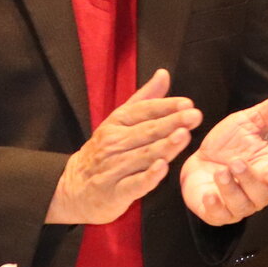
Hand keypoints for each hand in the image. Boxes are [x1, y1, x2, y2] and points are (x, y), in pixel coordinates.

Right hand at [49, 70, 197, 224]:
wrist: (73, 189)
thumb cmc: (105, 151)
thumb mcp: (119, 121)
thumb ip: (145, 99)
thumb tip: (164, 74)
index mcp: (116, 123)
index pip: (143, 111)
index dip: (165, 107)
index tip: (187, 103)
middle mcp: (113, 144)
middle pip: (146, 132)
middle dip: (171, 123)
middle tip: (194, 116)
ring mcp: (113, 169)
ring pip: (143, 156)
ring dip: (164, 146)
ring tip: (183, 136)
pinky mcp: (115, 192)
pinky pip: (134, 184)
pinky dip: (148, 177)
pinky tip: (162, 167)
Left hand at [180, 84, 267, 226]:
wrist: (199, 155)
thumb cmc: (229, 141)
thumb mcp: (250, 120)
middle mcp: (257, 191)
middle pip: (263, 195)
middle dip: (249, 180)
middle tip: (236, 163)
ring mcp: (237, 204)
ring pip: (242, 207)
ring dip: (231, 191)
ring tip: (221, 171)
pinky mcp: (216, 212)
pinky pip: (219, 217)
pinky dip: (215, 207)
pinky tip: (209, 193)